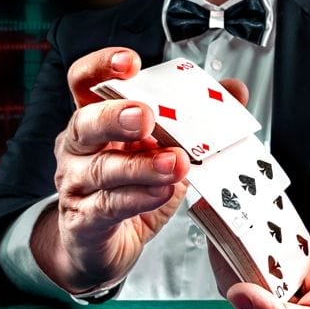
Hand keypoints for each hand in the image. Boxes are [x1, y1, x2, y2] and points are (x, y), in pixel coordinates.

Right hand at [33, 47, 249, 294]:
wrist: (100, 246)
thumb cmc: (129, 190)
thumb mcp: (164, 149)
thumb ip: (195, 118)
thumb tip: (233, 90)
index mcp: (95, 118)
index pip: (85, 82)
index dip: (102, 67)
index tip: (130, 62)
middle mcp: (78, 147)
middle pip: (85, 123)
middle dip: (116, 116)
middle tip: (147, 116)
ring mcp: (76, 184)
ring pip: (103, 168)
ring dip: (141, 165)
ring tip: (173, 162)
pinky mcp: (84, 220)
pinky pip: (109, 206)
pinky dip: (138, 198)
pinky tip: (161, 192)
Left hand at [218, 181, 309, 308]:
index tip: (245, 296)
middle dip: (237, 290)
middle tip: (217, 247)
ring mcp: (289, 297)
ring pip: (248, 300)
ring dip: (226, 270)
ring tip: (213, 229)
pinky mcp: (273, 281)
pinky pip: (244, 277)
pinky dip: (228, 256)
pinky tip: (218, 227)